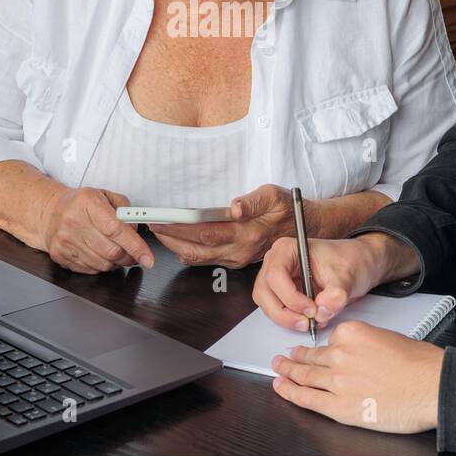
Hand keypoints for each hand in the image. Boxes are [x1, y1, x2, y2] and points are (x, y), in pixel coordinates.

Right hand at [37, 186, 154, 273]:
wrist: (49, 212)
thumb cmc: (80, 204)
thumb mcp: (105, 195)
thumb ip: (126, 210)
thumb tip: (137, 231)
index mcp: (87, 203)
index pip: (116, 230)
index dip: (136, 246)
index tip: (148, 258)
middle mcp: (73, 222)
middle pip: (112, 251)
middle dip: (128, 256)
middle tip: (133, 253)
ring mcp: (65, 241)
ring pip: (103, 264)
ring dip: (115, 262)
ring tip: (114, 251)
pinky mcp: (60, 256)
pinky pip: (90, 270)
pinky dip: (100, 265)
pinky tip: (98, 253)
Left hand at [148, 184, 295, 268]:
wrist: (303, 229)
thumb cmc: (287, 210)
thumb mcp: (274, 195)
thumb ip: (253, 201)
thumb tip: (234, 207)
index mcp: (246, 233)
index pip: (205, 232)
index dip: (181, 228)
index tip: (163, 219)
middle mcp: (239, 250)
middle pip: (196, 249)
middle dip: (170, 238)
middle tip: (152, 225)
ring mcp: (236, 258)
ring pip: (198, 258)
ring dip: (176, 246)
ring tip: (160, 232)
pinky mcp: (235, 260)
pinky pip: (206, 260)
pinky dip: (188, 252)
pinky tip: (178, 243)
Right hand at [252, 234, 390, 330]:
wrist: (357, 265)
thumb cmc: (349, 261)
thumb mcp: (347, 277)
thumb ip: (336, 294)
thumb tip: (323, 310)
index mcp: (288, 249)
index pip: (275, 275)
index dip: (290, 297)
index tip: (312, 309)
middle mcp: (276, 261)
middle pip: (264, 292)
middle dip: (284, 312)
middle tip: (307, 323)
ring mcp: (276, 278)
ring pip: (266, 304)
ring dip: (285, 318)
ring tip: (310, 323)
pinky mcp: (281, 292)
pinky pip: (275, 310)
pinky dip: (289, 320)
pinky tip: (309, 320)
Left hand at [272, 321, 443, 432]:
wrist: (433, 385)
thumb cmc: (421, 364)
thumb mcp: (389, 338)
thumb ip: (365, 343)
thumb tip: (357, 354)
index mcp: (352, 333)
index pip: (330, 339)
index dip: (323, 347)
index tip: (313, 349)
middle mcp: (340, 354)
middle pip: (312, 357)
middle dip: (296, 357)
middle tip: (285, 356)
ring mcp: (337, 381)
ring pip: (305, 375)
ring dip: (287, 371)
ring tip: (279, 369)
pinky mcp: (339, 406)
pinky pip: (307, 398)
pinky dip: (290, 392)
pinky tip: (280, 387)